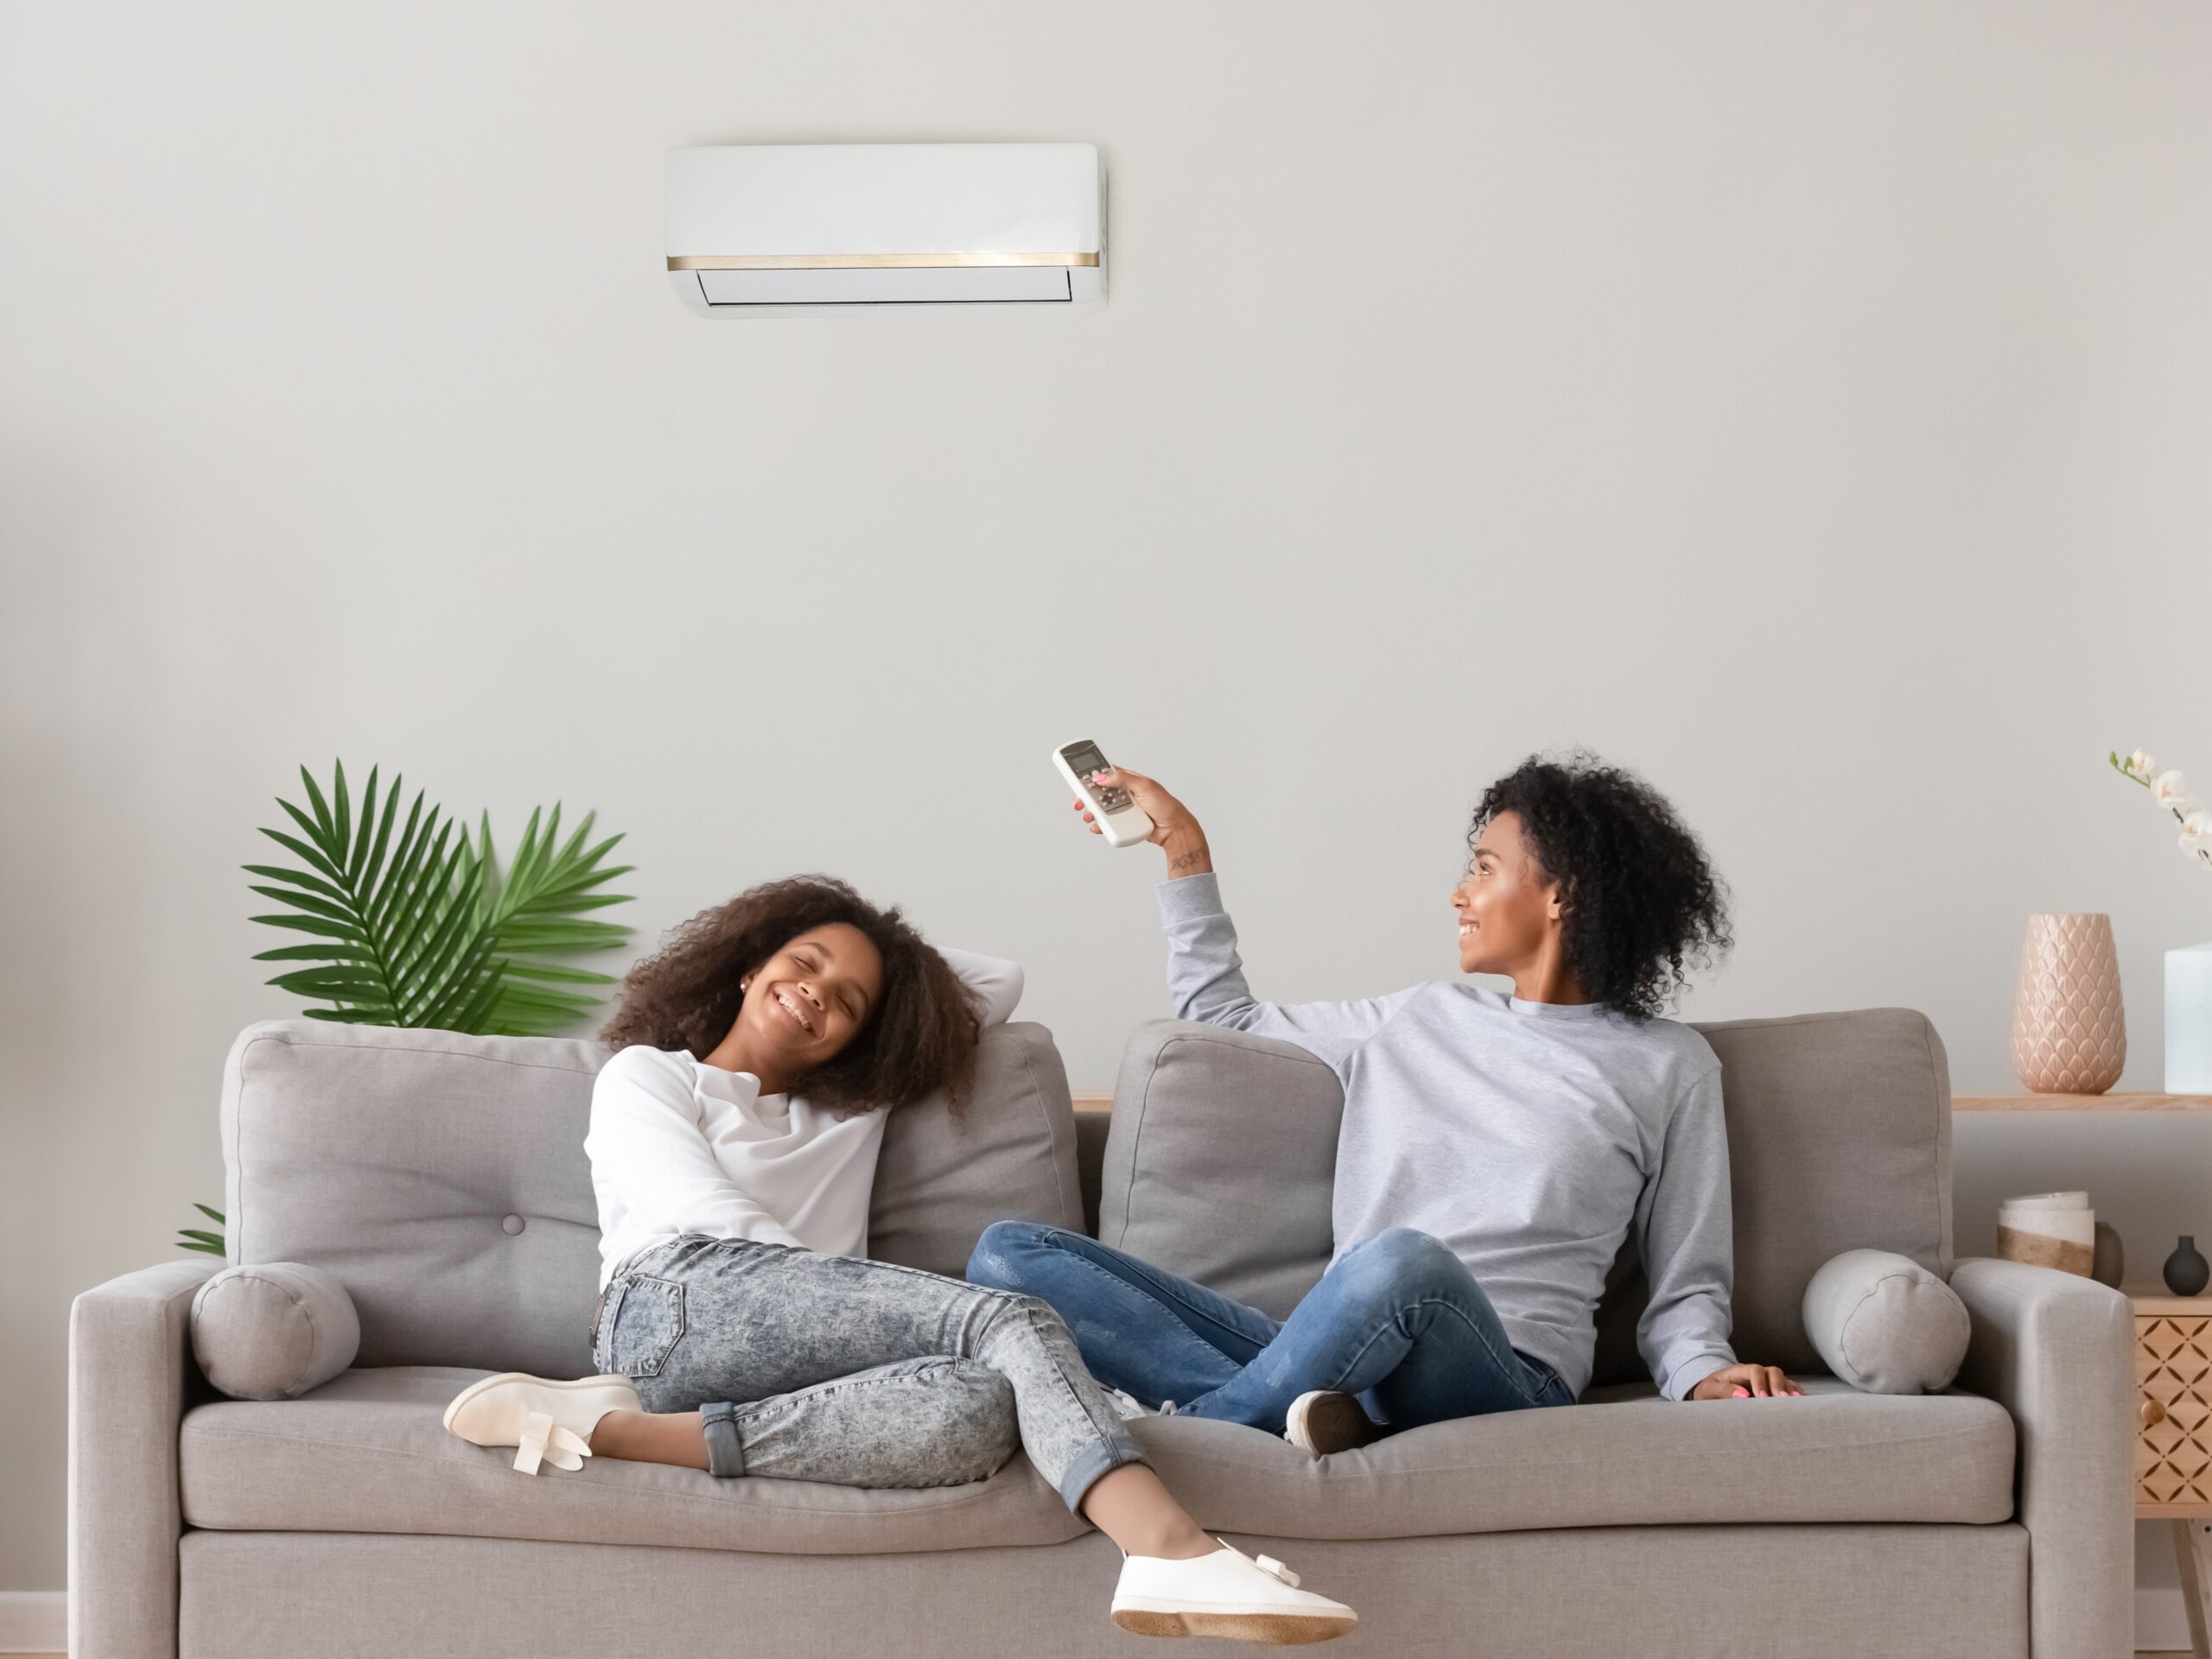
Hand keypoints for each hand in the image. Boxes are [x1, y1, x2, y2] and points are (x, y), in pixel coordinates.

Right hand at [1069, 766, 1210, 872]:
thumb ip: (1122, 779)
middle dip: (1086, 796)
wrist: (1175, 830)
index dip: (1092, 775)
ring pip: (1101, 809)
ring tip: (1088, 815)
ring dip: (1091, 812)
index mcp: (1129, 780)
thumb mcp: (1145, 786)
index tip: (1078, 777)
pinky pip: (1107, 824)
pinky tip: (1096, 826)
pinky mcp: (1124, 823)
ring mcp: (1124, 809)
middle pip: (1099, 793)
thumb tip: (1102, 776)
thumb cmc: (1166, 805)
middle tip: (1078, 801)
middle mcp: (1125, 794)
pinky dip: (1099, 825)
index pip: (1107, 774)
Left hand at [1689, 1362, 1804, 1399]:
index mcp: (1740, 1371)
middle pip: (1773, 1371)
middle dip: (1779, 1385)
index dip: (1760, 1382)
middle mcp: (1757, 1374)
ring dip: (1791, 1390)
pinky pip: (1789, 1388)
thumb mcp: (1709, 1390)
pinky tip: (1803, 1402)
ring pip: (1784, 1380)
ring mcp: (1767, 1381)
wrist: (1712, 1392)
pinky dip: (1796, 1394)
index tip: (1761, 1397)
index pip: (1754, 1370)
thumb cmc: (1710, 1392)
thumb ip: (1723, 1390)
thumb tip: (1743, 1395)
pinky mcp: (1773, 1391)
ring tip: (1797, 1403)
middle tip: (1783, 1400)